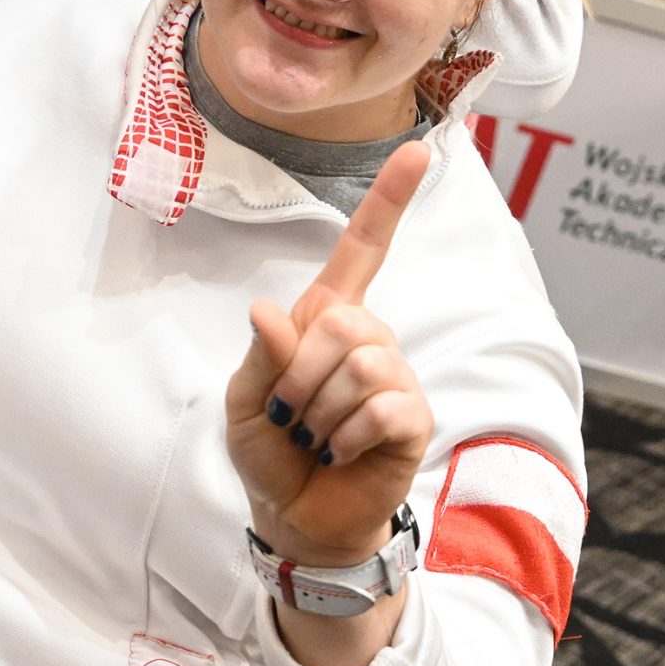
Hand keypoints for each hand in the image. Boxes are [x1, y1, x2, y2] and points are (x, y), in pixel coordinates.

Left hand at [225, 141, 434, 568]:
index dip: (388, 200)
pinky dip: (348, 437)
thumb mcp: (245, 402)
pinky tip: (344, 452)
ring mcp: (396, 377)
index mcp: (325, 319)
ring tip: (317, 436)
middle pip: (344, 320)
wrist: (297, 516)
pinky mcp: (415, 418)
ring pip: (362, 365)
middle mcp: (368, 339)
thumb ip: (260, 358)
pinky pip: (384, 408)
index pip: (363, 248)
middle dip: (301, 375)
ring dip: (321, 412)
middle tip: (292, 415)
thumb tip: (269, 312)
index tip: (420, 149)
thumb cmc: (269, 450)